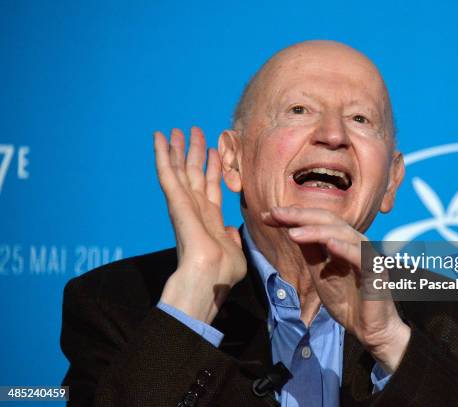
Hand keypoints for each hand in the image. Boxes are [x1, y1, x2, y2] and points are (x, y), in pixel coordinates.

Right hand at [154, 127, 245, 323]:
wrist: (209, 279)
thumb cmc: (223, 274)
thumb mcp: (235, 253)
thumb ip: (232, 238)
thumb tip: (232, 231)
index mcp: (210, 220)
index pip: (211, 188)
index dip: (213, 168)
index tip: (215, 151)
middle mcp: (195, 209)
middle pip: (193, 174)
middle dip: (194, 153)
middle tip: (193, 131)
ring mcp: (184, 204)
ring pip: (178, 170)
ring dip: (177, 149)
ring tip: (176, 130)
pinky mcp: (175, 201)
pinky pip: (166, 173)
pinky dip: (162, 154)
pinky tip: (159, 137)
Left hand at [262, 206, 410, 372]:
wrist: (369, 330)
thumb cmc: (348, 301)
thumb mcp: (320, 274)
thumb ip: (311, 253)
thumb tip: (292, 230)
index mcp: (343, 241)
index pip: (317, 221)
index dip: (293, 216)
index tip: (267, 216)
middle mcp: (355, 242)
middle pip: (329, 220)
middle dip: (300, 215)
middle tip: (275, 213)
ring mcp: (367, 255)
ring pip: (342, 233)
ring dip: (316, 231)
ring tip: (292, 233)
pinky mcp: (377, 271)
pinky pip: (361, 256)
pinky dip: (345, 249)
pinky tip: (328, 244)